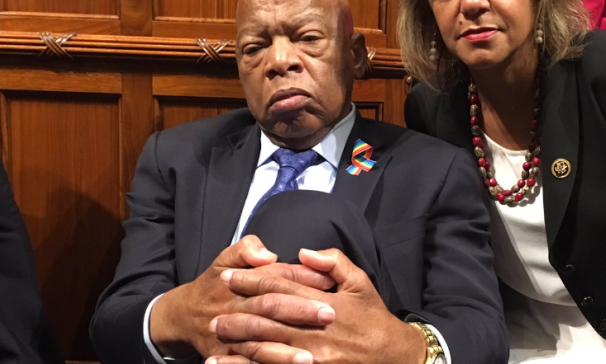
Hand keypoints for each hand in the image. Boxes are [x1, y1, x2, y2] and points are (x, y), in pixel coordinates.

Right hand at [150, 236, 337, 357]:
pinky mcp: (226, 356)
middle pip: (269, 307)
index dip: (301, 276)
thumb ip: (246, 249)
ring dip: (283, 352)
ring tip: (310, 357)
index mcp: (240, 282)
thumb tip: (267, 254)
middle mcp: (236, 308)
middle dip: (299, 312)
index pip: (274, 277)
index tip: (328, 280)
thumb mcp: (226, 258)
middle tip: (329, 314)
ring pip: (258, 343)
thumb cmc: (215, 284)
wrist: (184, 315)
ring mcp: (230, 335)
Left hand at [210, 248, 425, 363]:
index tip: (228, 276)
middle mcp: (315, 329)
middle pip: (267, 317)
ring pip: (268, 347)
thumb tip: (304, 252)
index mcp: (324, 303)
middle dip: (237, 312)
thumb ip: (333, 262)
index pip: (280, 287)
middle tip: (212, 309)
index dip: (251, 280)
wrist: (393, 357)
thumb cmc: (374, 318)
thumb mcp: (360, 283)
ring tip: (217, 338)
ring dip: (239, 342)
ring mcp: (313, 356)